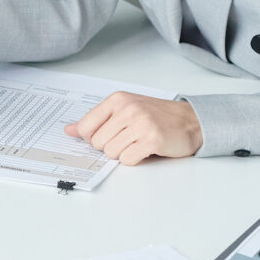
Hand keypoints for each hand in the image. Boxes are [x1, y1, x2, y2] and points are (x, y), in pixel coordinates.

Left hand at [66, 92, 202, 164]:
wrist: (191, 121)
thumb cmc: (157, 116)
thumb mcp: (124, 110)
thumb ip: (96, 120)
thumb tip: (68, 130)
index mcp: (118, 99)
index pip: (85, 127)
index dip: (93, 138)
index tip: (107, 135)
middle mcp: (128, 109)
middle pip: (98, 143)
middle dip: (110, 147)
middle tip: (128, 139)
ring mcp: (141, 124)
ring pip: (111, 153)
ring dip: (123, 153)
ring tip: (138, 143)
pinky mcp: (152, 140)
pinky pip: (127, 160)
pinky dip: (134, 159)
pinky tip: (146, 149)